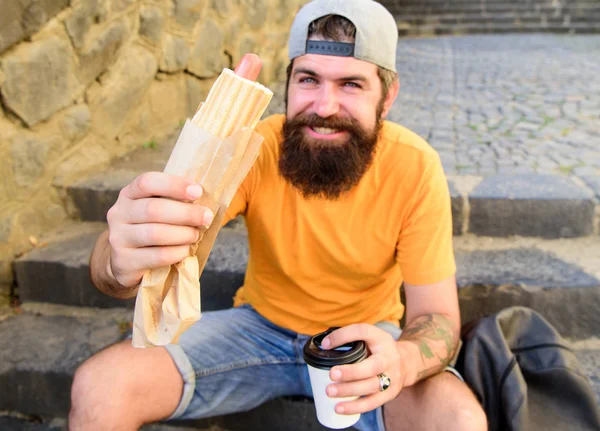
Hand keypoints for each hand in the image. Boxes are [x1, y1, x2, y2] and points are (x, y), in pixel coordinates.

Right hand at [106, 172, 213, 287]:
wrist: (124, 262)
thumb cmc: (149, 229)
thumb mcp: (156, 211)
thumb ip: (174, 202)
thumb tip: (205, 202)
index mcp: (129, 194)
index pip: (147, 182)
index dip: (174, 185)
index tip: (198, 192)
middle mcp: (119, 214)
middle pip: (153, 209)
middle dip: (186, 213)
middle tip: (206, 217)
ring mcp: (118, 238)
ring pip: (155, 234)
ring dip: (182, 234)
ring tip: (195, 235)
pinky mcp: (124, 262)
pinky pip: (157, 256)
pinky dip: (177, 252)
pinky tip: (185, 250)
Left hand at [321, 324, 405, 414]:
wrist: (406, 362)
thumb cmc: (378, 349)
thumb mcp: (370, 337)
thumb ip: (351, 339)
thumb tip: (323, 346)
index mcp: (381, 338)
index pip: (363, 331)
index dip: (343, 336)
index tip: (325, 344)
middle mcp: (389, 357)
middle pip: (372, 366)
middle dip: (351, 372)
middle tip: (331, 373)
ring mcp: (391, 377)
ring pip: (371, 386)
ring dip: (349, 390)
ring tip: (330, 391)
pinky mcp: (390, 393)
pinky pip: (372, 403)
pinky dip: (355, 407)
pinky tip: (339, 408)